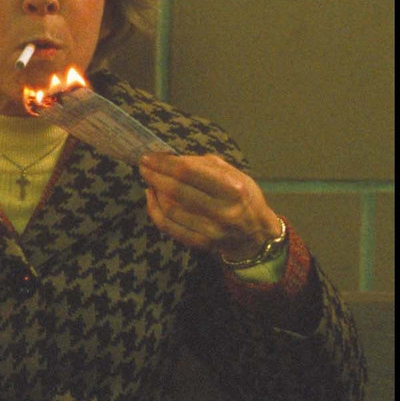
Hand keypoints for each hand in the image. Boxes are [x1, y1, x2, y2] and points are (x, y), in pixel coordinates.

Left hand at [139, 153, 280, 260]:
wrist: (256, 235)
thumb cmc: (243, 198)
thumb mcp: (235, 175)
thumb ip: (204, 165)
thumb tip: (170, 158)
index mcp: (233, 189)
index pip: (189, 173)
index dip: (164, 164)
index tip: (149, 157)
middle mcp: (222, 211)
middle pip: (176, 191)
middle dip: (155, 176)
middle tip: (143, 166)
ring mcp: (210, 230)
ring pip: (169, 209)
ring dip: (155, 191)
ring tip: (151, 180)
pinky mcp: (200, 243)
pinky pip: (168, 226)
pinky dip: (155, 210)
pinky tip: (152, 197)